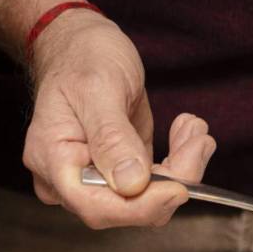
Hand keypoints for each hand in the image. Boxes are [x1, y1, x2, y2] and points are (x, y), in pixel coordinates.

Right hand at [23, 8, 216, 228]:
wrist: (82, 44)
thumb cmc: (81, 57)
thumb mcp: (97, 88)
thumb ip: (111, 138)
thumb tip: (131, 184)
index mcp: (53, 160)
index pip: (95, 205)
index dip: (140, 206)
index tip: (180, 188)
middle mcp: (71, 178)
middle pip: (126, 207)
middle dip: (172, 180)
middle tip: (199, 141)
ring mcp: (97, 177)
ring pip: (148, 199)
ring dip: (182, 168)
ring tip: (194, 130)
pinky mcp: (121, 172)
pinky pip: (156, 183)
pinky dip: (179, 162)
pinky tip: (186, 132)